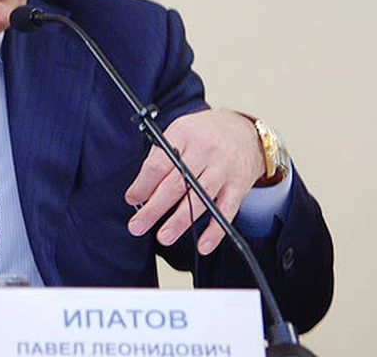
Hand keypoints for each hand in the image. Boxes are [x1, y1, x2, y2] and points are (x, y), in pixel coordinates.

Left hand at [124, 109, 265, 254]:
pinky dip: (215, 231)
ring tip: (163, 237)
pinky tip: (203, 245)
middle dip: (154, 208)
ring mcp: (223, 169)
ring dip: (180, 221)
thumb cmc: (205, 134)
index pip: (158, 164)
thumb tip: (142, 190)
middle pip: (175, 184)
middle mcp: (204, 151)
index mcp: (183, 135)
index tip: (132, 199)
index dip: (143, 185)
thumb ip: (162, 156)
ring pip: (199, 199)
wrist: (244, 131)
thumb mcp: (180, 132)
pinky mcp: (238, 186)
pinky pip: (226, 211)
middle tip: (137, 226)